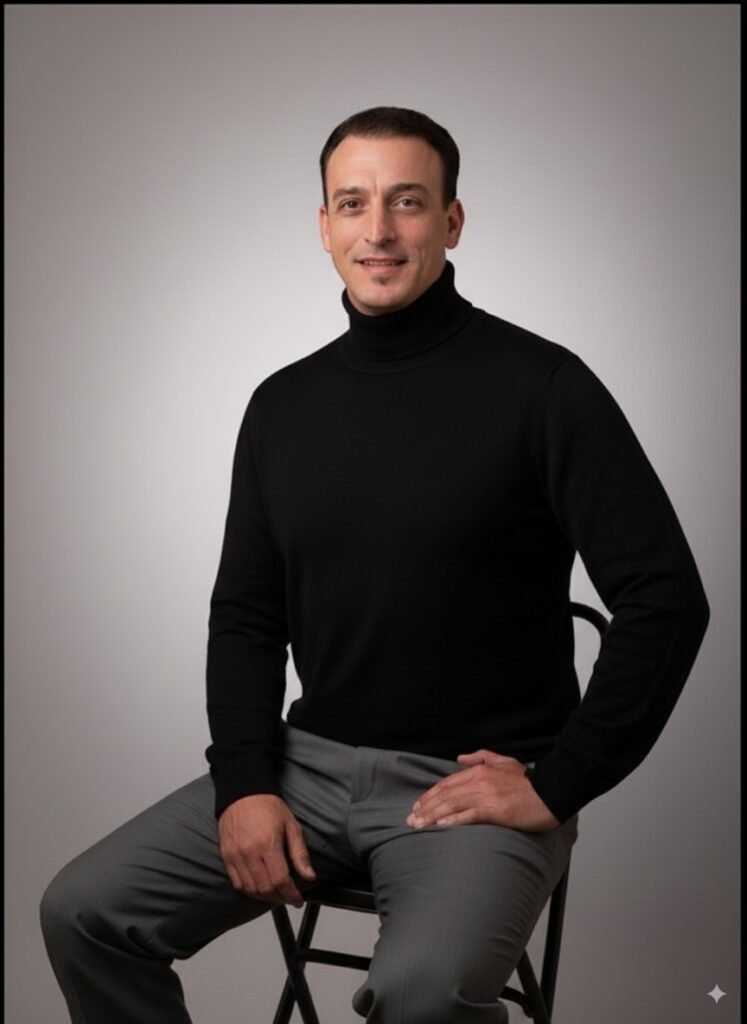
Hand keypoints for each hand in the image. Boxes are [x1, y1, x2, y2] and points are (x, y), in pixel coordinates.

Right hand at [218, 794, 315, 906]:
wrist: (243, 793)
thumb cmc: (267, 806)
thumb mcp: (291, 826)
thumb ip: (300, 854)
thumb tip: (310, 876)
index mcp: (268, 844)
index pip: (280, 880)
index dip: (291, 895)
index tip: (298, 900)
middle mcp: (249, 852)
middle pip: (265, 888)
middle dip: (280, 898)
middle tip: (289, 897)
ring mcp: (235, 856)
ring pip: (250, 889)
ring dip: (265, 897)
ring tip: (276, 894)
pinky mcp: (226, 856)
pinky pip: (237, 883)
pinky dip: (249, 891)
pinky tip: (259, 888)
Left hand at [406, 750, 559, 832]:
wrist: (552, 791)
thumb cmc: (530, 782)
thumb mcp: (504, 761)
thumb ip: (481, 757)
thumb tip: (459, 758)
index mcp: (481, 771)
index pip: (448, 783)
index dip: (430, 795)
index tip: (418, 806)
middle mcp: (480, 781)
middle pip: (445, 794)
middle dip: (426, 807)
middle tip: (411, 819)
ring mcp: (487, 796)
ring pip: (452, 805)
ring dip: (433, 816)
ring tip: (419, 825)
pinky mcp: (496, 810)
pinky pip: (469, 815)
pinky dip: (453, 820)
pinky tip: (441, 826)